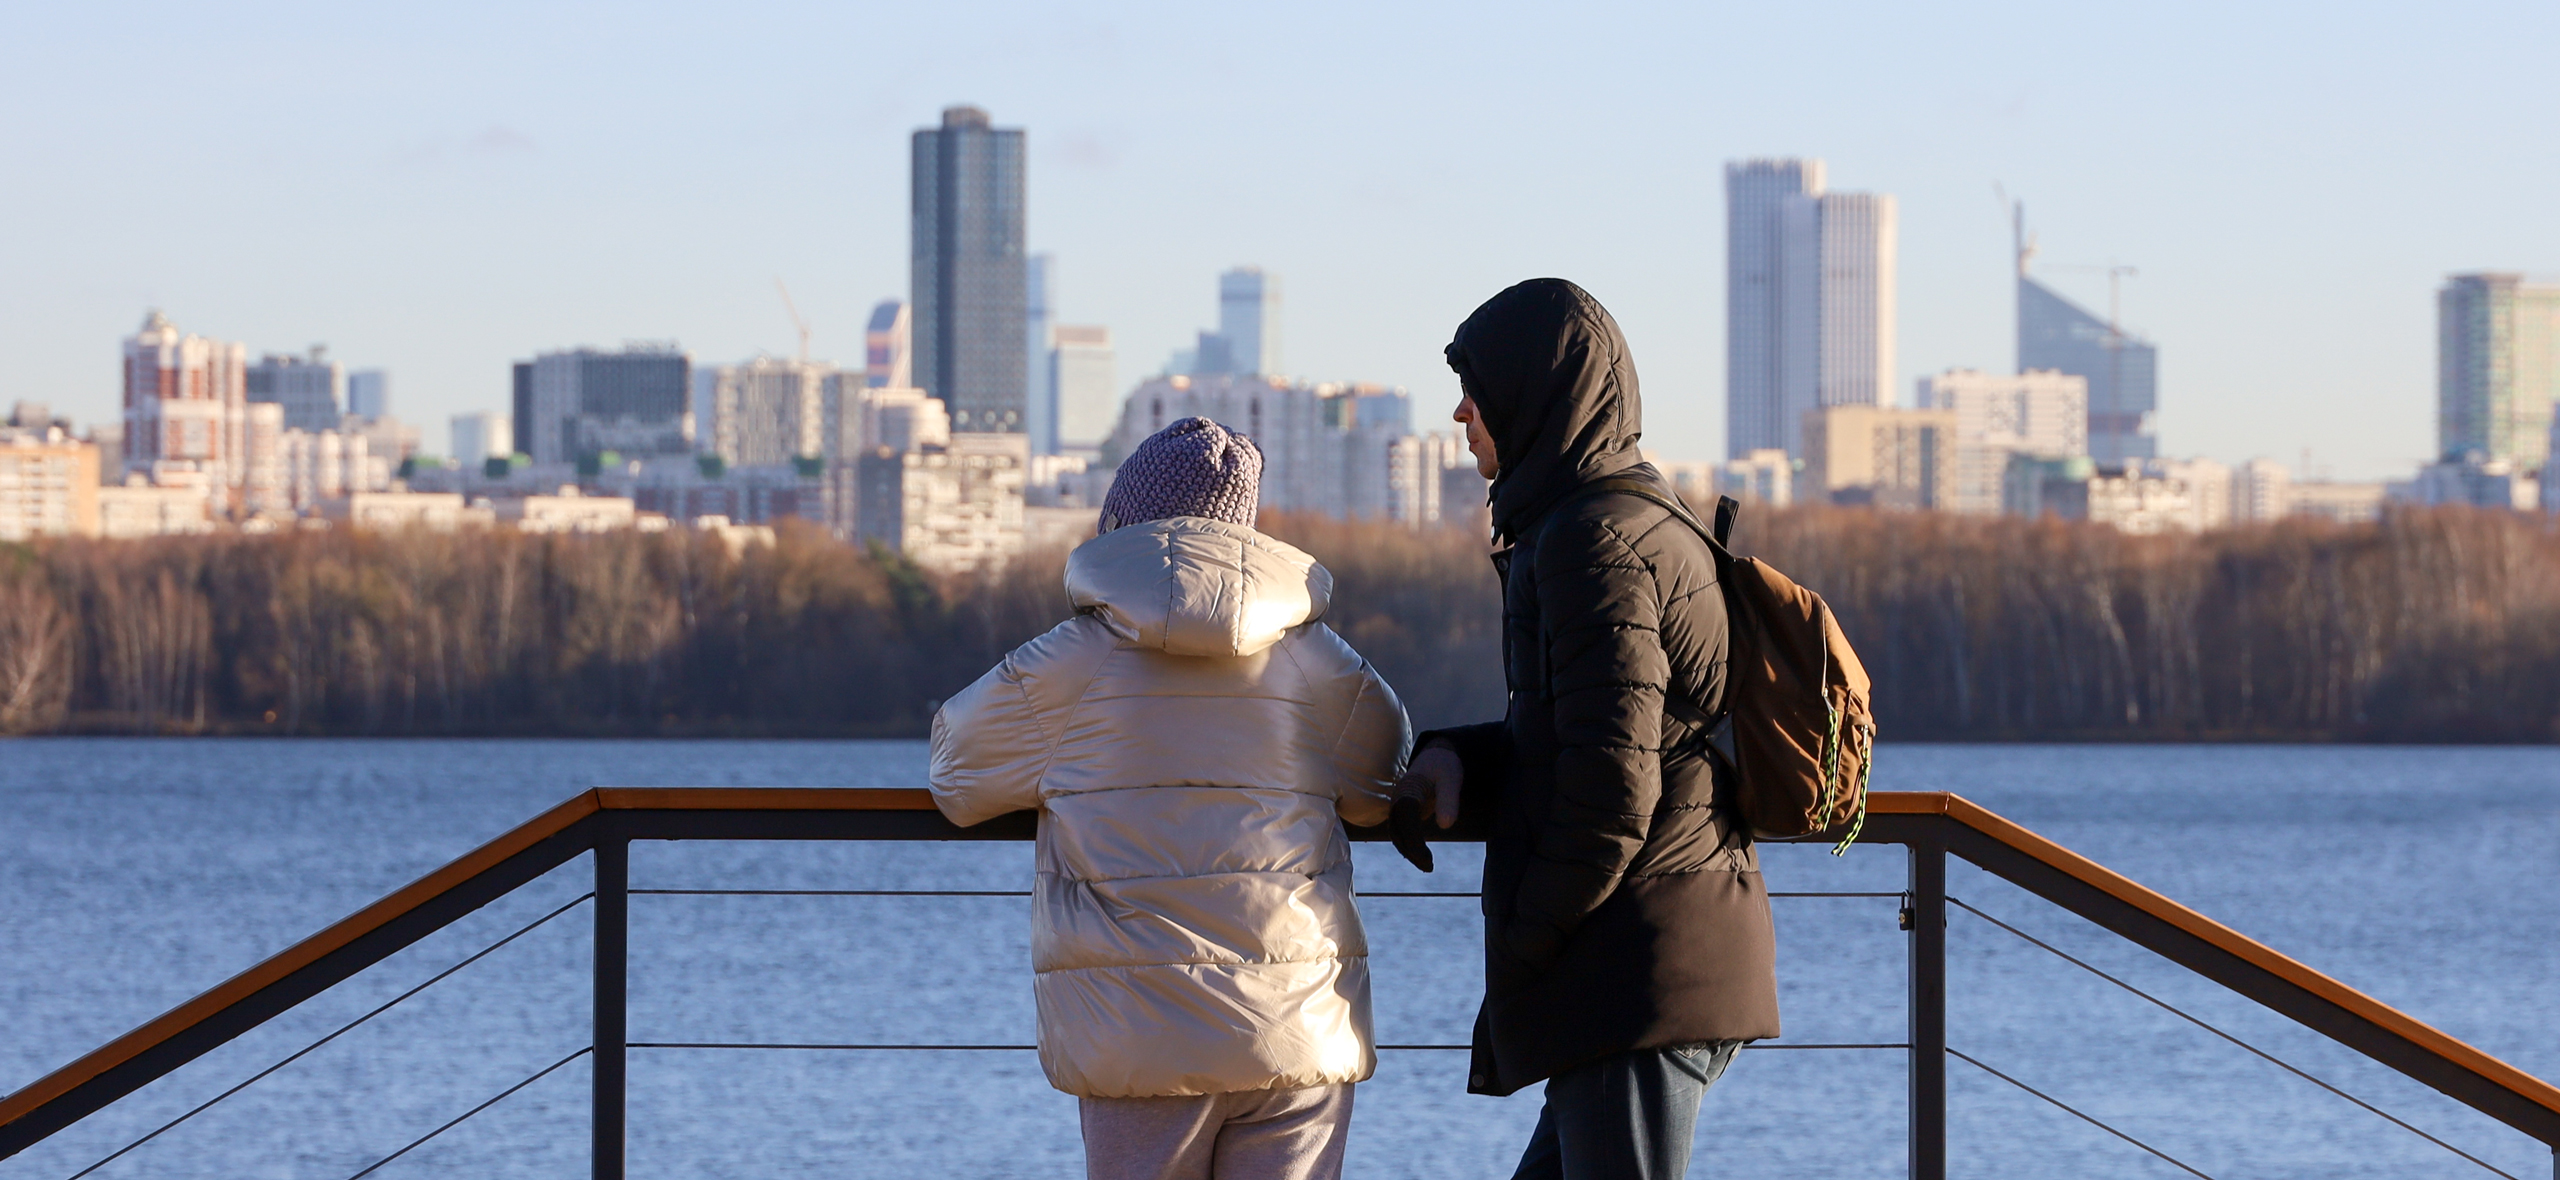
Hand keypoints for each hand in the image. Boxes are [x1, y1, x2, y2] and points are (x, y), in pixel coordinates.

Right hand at [1387, 744, 1462, 871]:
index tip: (1426, 857)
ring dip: (1409, 850)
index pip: (1406, 817)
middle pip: (1398, 829)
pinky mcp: (1403, 811)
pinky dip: (1409, 845)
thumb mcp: (1451, 779)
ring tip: (1427, 865)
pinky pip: (1402, 831)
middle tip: (1429, 866)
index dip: (1414, 839)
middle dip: (1411, 849)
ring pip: (1397, 833)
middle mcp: (1398, 798)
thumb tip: (1445, 826)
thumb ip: (1449, 800)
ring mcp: (1398, 805)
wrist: (1437, 755)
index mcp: (1408, 789)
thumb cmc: (1444, 766)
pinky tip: (1421, 857)